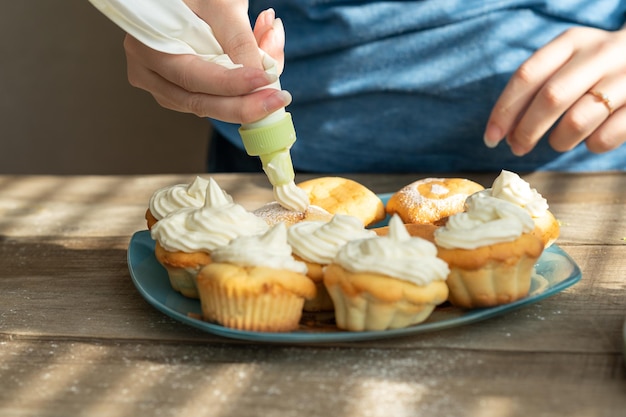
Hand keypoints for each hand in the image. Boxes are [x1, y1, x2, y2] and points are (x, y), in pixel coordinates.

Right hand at [123, 4, 288, 123]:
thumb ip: (239, 40)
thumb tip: (261, 77)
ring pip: (206, 104)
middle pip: (199, 101)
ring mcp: (160, 83)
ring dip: (245, 95)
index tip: (266, 80)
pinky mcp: (176, 88)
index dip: (233, 84)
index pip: (195, 77)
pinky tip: (258, 70)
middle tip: (278, 99)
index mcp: (148, 45)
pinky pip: (209, 98)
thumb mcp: (220, 4)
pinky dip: (236, 89)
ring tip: (272, 69)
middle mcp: (148, 70)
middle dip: (244, 105)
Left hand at [484, 27, 625, 154]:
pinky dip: (590, 146)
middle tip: (517, 148)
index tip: (490, 138)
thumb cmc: (594, 68)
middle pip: (551, 98)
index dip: (504, 111)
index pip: (527, 76)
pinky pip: (605, 137)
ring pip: (578, 120)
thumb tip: (505, 133)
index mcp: (572, 42)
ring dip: (559, 141)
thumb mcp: (567, 63)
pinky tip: (589, 140)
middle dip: (526, 130)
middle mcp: (600, 54)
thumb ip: (536, 90)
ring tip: (557, 142)